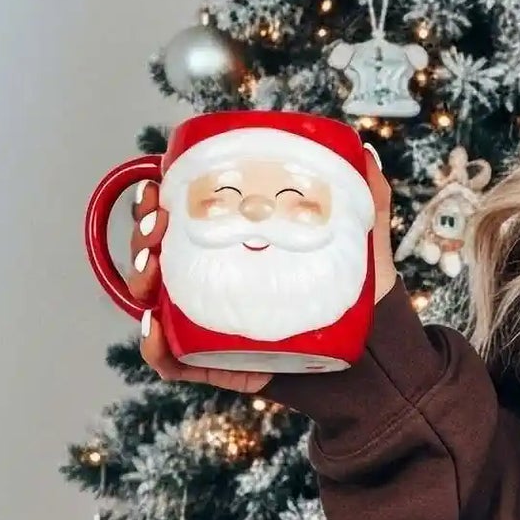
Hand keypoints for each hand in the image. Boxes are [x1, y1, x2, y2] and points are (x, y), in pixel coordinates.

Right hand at [130, 145, 397, 389]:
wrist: (379, 364)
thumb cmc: (362, 305)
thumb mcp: (365, 248)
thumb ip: (369, 202)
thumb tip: (364, 154)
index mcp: (238, 247)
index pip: (181, 216)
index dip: (157, 199)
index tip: (158, 188)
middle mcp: (218, 281)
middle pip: (157, 252)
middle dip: (143, 233)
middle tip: (158, 224)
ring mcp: (212, 323)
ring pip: (156, 299)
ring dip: (140, 277)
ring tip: (152, 268)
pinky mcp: (219, 365)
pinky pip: (175, 360)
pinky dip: (157, 347)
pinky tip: (155, 327)